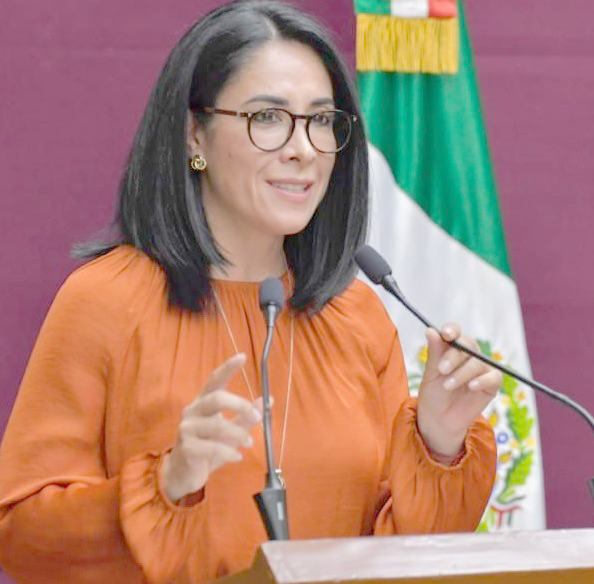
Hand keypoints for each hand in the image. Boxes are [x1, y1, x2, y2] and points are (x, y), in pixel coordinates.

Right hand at [162, 354, 262, 501]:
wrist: (183, 474)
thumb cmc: (207, 448)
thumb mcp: (229, 431)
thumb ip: (246, 417)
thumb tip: (268, 400)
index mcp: (203, 402)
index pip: (214, 380)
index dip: (228, 368)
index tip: (243, 356)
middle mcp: (192, 411)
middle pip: (217, 398)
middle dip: (240, 405)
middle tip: (257, 417)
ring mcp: (186, 429)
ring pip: (217, 424)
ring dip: (239, 434)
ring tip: (250, 443)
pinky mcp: (186, 448)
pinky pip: (212, 447)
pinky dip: (229, 452)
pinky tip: (237, 457)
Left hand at [416, 323, 501, 456]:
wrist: (439, 419)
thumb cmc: (433, 393)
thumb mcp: (431, 373)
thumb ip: (434, 353)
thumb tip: (431, 330)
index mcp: (452, 348)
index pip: (455, 332)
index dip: (452, 330)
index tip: (446, 334)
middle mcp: (468, 355)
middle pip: (467, 345)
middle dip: (454, 356)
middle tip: (442, 369)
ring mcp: (481, 368)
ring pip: (477, 362)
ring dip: (462, 373)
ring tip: (448, 386)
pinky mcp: (492, 384)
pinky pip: (493, 377)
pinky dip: (482, 380)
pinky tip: (471, 386)